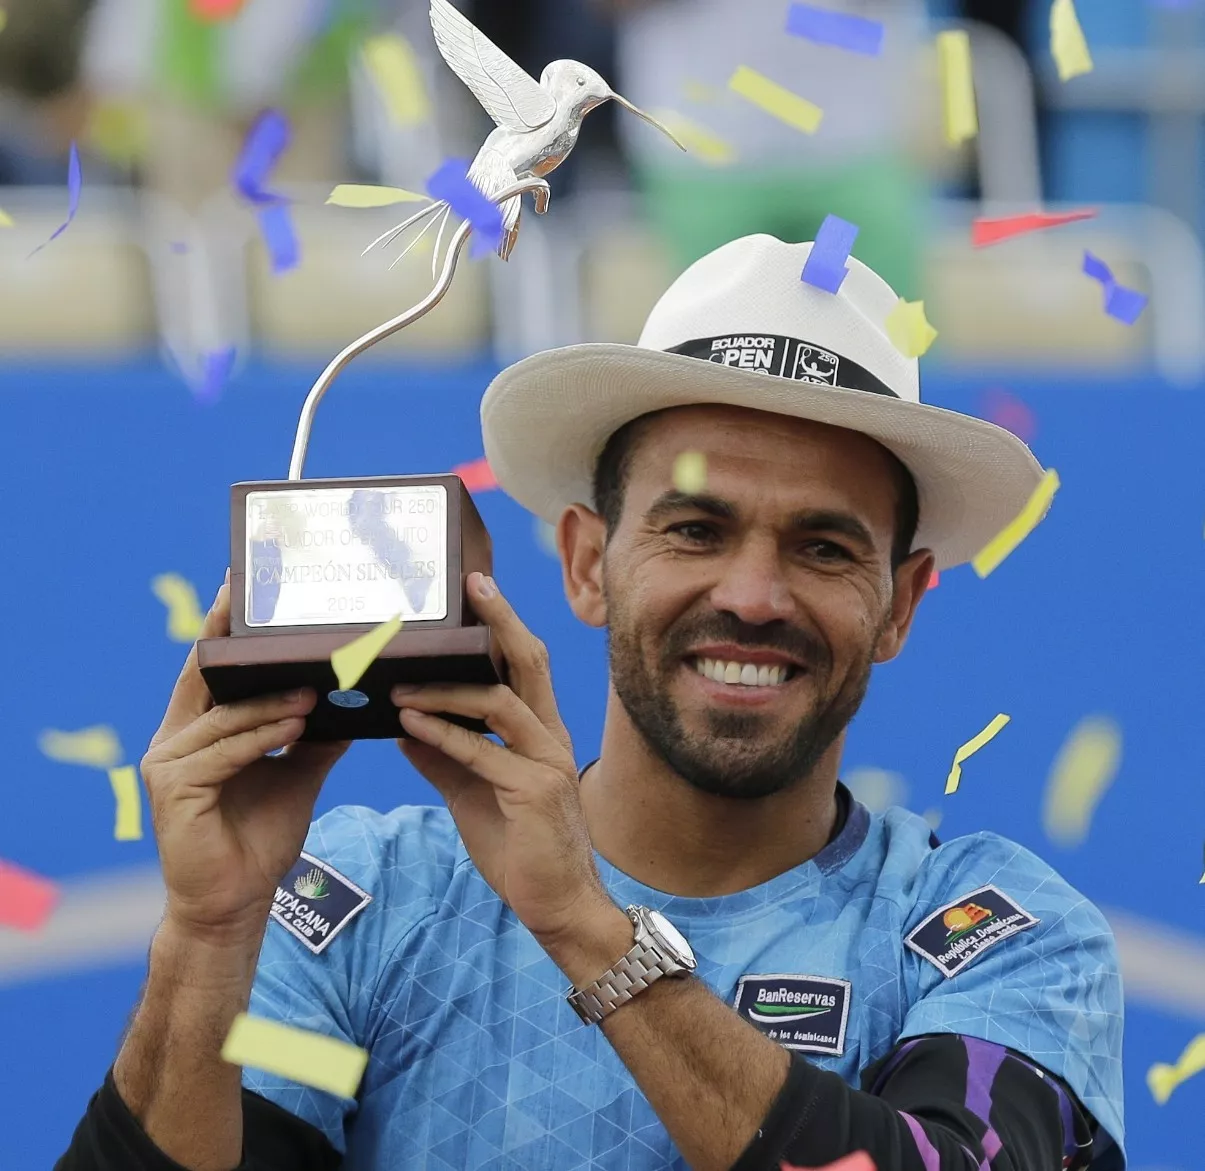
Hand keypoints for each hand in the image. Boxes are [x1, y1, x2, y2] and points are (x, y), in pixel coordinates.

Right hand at [141, 572, 349, 940]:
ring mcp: (168, 764)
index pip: (209, 671)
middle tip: (267, 613)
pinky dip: (262, 737)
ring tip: (315, 687)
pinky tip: (296, 724)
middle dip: (235, 646)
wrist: (237, 904)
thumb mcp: (296, 774)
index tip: (237, 588)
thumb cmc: (259, 838)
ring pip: (226, 718)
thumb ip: (313, 735)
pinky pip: (225, 753)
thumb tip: (348, 695)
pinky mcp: (173, 791)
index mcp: (197, 731)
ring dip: (272, 702)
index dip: (220, 631)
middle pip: (207, 681)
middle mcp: (173, 740)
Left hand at [392, 572, 611, 946]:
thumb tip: (405, 727)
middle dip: (500, 621)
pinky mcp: (534, 793)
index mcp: (540, 732)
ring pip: (500, 703)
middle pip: (528, 663)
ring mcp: (547, 762)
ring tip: (399, 683)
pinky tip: (409, 724)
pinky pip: (485, 754)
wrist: (557, 905)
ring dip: (446, 689)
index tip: (477, 587)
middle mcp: (550, 737)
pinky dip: (445, 735)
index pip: (525, 664)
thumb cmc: (519, 846)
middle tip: (470, 588)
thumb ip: (445, 757)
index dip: (504, 623)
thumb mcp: (473, 793)